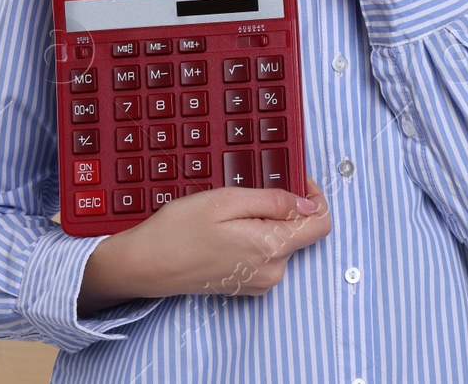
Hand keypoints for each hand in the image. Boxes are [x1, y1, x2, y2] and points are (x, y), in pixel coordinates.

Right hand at [79, 176, 331, 309]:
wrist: (146, 265)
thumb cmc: (180, 229)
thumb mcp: (226, 200)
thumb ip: (273, 201)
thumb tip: (308, 203)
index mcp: (272, 247)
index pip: (321, 224)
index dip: (314, 197)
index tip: (296, 180)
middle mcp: (273, 271)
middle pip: (300, 232)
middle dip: (282, 209)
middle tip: (246, 194)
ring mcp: (260, 282)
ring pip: (281, 243)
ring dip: (265, 223)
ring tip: (228, 215)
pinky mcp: (247, 286)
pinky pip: (265, 256)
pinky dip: (255, 239)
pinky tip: (225, 232)